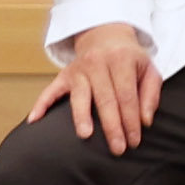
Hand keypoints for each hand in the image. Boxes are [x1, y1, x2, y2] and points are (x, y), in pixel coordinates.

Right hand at [33, 28, 162, 149]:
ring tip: (85, 135)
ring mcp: (78, 69)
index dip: (131, 120)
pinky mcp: (63, 75)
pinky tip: (34, 120)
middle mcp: (98, 63)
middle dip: (112, 126)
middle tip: (117, 148)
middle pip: (105, 99)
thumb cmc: (131, 58)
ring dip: (82, 117)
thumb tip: (145, 121)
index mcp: (122, 60)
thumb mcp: (148, 69)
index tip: (134, 141)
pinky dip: (41, 104)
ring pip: (80, 96)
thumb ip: (150, 94)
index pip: (127, 96)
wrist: (106, 36)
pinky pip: (50, 91)